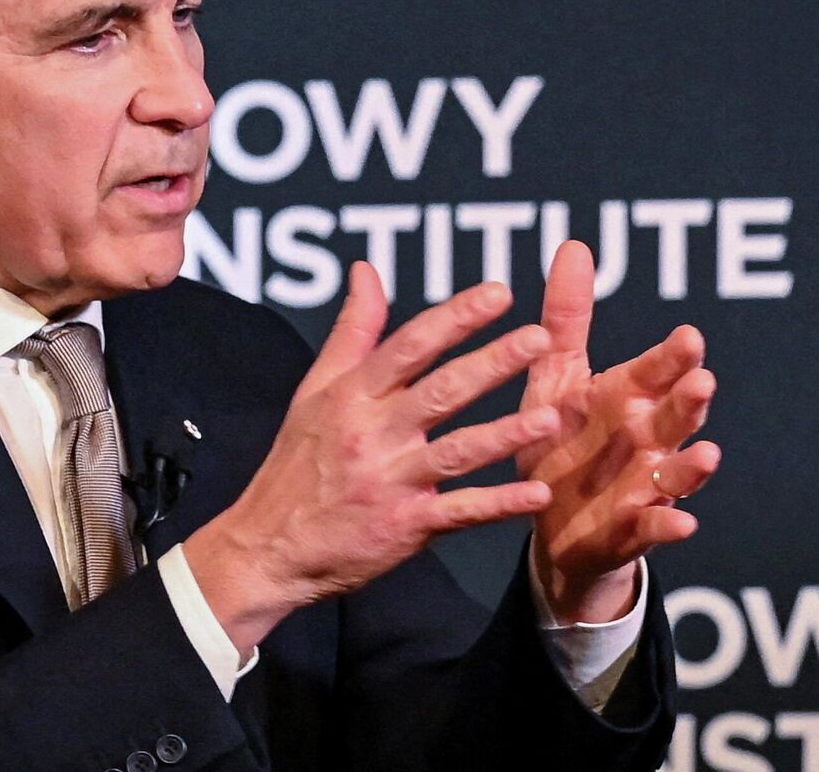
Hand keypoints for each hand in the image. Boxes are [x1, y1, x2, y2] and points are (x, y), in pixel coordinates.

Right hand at [186, 262, 561, 653]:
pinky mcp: (404, 527)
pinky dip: (499, 505)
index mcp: (353, 395)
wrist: (268, 547)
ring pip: (457, 452)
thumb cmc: (297, 464)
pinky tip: (537, 494)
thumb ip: (352, 330)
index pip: (410, 345)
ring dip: (505, 435)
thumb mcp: (315, 391)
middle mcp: (373, 434)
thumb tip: (366, 270)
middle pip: (441, 391)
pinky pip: (459, 512)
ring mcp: (390, 482)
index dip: (456, 317)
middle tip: (541, 338)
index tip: (499, 293)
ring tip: (550, 417)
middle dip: (493, 363)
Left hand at [517, 241, 720, 623]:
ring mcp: (645, 486)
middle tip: (701, 381)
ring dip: (693, 465)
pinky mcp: (632, 530)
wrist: (549, 524)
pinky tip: (682, 524)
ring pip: (677, 472)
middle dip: (689, 400)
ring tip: (707, 455)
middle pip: (674, 416)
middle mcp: (646, 438)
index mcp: (626, 396)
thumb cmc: (559, 441)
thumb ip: (568, 317)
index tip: (688, 335)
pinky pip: (655, 529)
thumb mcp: (555, 376)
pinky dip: (668, 526)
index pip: (655, 370)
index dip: (671, 356)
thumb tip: (574, 245)